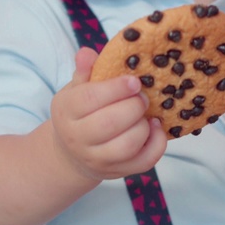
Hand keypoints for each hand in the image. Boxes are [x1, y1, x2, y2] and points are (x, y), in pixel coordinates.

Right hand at [50, 47, 166, 179]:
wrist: (72, 154)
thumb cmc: (80, 114)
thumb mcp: (76, 90)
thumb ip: (85, 72)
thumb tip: (87, 53)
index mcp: (67, 112)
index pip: (90, 99)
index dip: (116, 88)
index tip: (134, 81)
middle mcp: (78, 139)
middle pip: (110, 123)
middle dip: (133, 106)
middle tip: (142, 97)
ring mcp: (99, 159)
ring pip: (128, 145)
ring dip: (143, 126)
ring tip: (145, 114)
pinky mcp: (119, 172)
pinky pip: (145, 161)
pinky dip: (157, 143)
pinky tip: (155, 128)